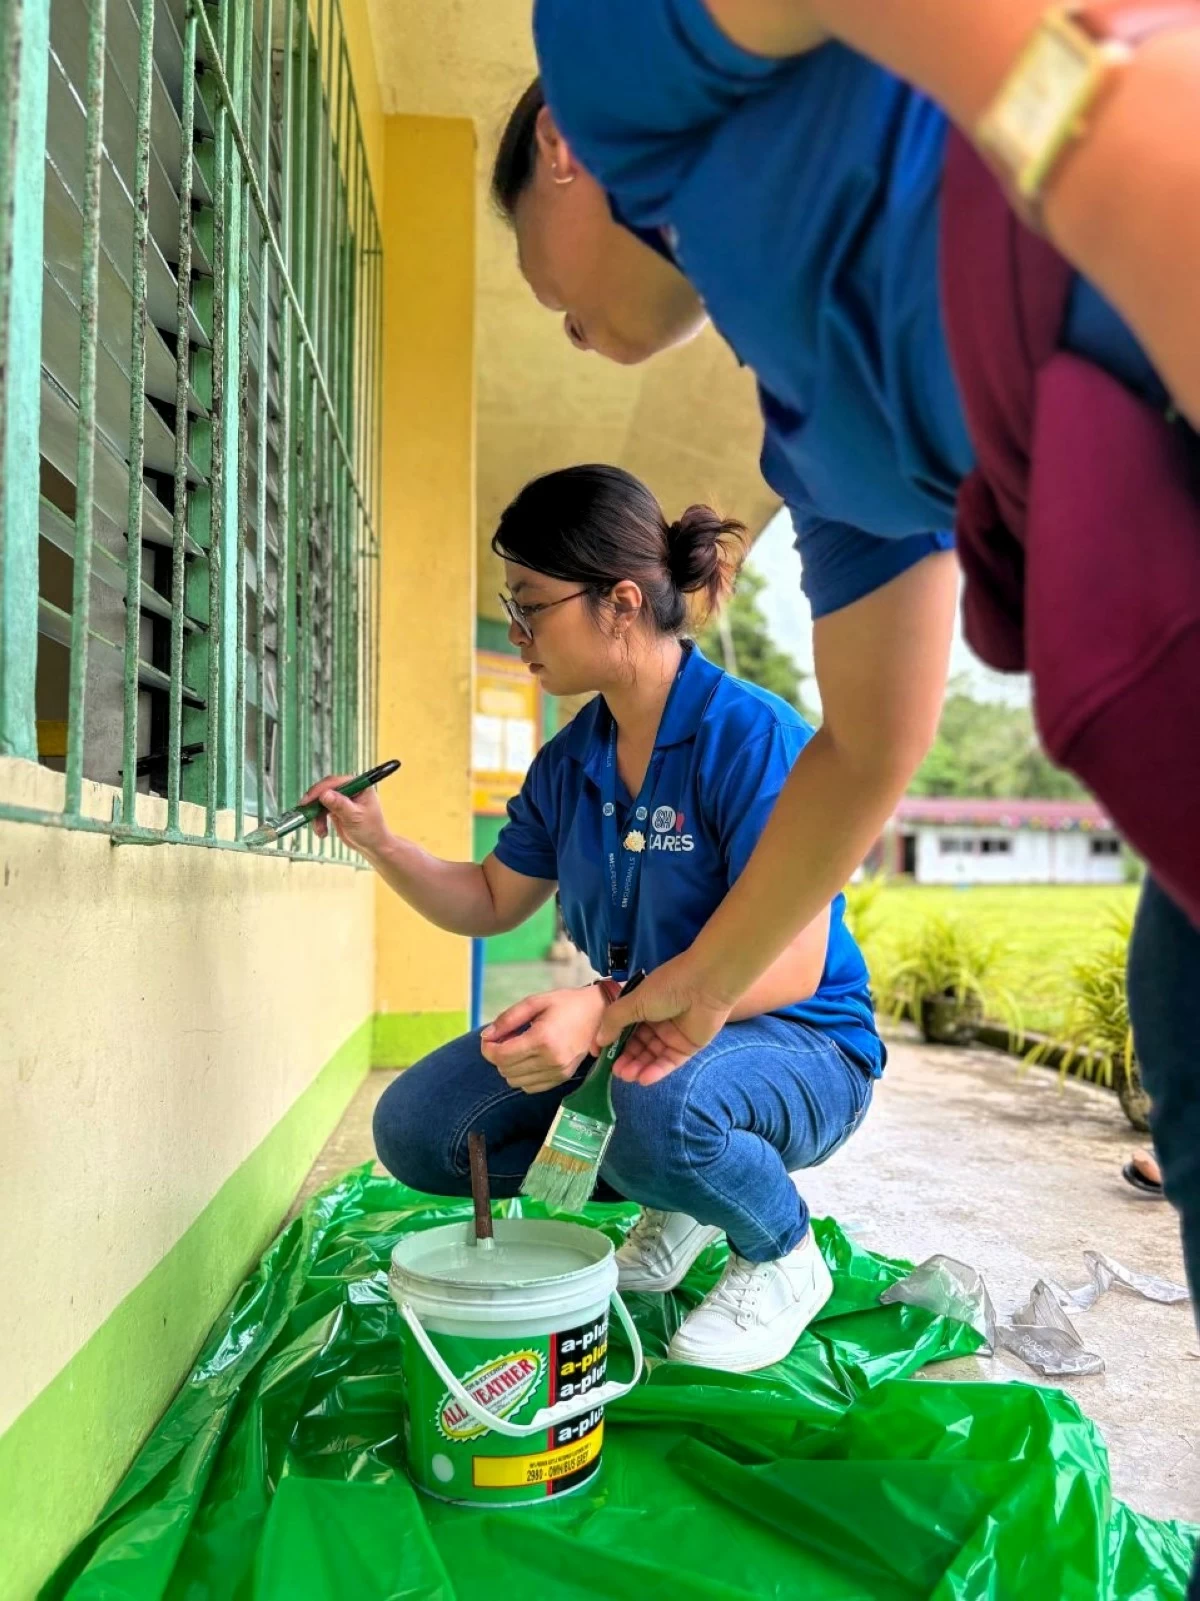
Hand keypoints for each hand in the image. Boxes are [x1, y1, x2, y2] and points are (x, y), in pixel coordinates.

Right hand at [298, 774, 391, 857]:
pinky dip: (318, 821)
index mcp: (358, 786)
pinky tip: (322, 832)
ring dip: (316, 815)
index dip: (320, 790)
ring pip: (320, 801)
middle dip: (314, 802)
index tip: (308, 800)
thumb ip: (340, 805)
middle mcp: (349, 789)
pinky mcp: (335, 809)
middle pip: (325, 789)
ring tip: (320, 830)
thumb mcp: (355, 817)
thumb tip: (325, 794)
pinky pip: (320, 811)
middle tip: (304, 812)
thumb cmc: (370, 830)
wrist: (372, 846)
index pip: (335, 782)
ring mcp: (341, 799)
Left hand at [480, 986, 606, 1094]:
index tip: (489, 1038)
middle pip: (506, 1070)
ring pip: (515, 1082)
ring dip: (509, 1067)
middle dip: (498, 1055)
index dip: (488, 1049)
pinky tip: (529, 1059)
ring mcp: (558, 1072)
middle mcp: (551, 1060)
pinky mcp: (562, 1078)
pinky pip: (530, 1087)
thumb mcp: (535, 1002)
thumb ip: (508, 1018)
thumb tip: (486, 1036)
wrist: (600, 1013)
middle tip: (505, 1039)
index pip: (502, 1056)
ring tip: (518, 1048)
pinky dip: (523, 1076)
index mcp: (543, 1039)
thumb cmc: (567, 1004)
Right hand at [595, 953, 732, 1085]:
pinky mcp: (687, 1047)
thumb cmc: (667, 988)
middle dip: (625, 1058)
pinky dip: (656, 1071)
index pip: (623, 1028)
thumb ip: (614, 1021)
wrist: (706, 985)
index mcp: (643, 1006)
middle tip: (615, 1072)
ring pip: (651, 1056)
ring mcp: (672, 1035)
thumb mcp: (634, 1002)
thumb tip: (598, 1040)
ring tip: (626, 1076)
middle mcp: (656, 1021)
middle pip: (637, 1045)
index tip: (599, 1055)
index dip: (611, 1041)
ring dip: (638, 1066)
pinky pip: (669, 1062)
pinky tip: (644, 1079)